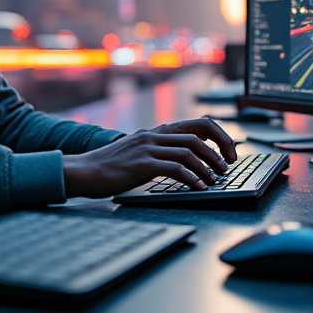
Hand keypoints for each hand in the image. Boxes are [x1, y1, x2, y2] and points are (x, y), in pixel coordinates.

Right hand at [62, 118, 237, 198]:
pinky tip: (199, 188)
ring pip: (189, 151)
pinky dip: (192, 178)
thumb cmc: (111, 167)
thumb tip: (186, 164)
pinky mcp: (142, 163)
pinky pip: (174, 168)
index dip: (218, 135)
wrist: (84, 171)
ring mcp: (147, 148)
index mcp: (156, 132)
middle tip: (228, 167)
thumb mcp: (138, 153)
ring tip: (217, 179)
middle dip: (219, 150)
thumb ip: (159, 152)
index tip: (228, 153)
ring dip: (208, 166)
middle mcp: (154, 135)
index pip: (197, 124)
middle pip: (197, 135)